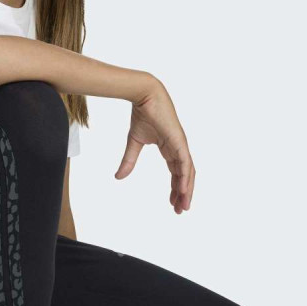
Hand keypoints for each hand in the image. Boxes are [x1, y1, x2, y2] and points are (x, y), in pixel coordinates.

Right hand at [115, 78, 195, 213]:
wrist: (144, 95)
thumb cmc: (141, 114)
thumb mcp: (133, 142)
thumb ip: (129, 160)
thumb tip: (118, 177)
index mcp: (170, 148)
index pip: (176, 172)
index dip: (176, 188)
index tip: (173, 203)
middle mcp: (178, 148)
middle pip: (185, 175)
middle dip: (183, 193)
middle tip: (181, 210)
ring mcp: (180, 144)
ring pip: (188, 172)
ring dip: (187, 190)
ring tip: (184, 205)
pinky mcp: (179, 141)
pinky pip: (185, 163)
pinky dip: (185, 177)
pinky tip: (184, 190)